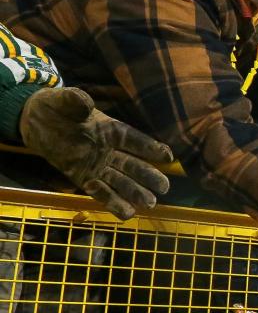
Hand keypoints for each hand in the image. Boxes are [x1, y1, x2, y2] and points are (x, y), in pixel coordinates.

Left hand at [19, 87, 171, 219]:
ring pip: (121, 181)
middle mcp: (109, 150)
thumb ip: (75, 101)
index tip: (167, 157)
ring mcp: (97, 166)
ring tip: (149, 204)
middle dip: (149, 176)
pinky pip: (100, 192)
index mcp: (110, 129)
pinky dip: (111, 201)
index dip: (150, 148)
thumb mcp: (63, 100)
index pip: (133, 140)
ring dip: (135, 193)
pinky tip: (125, 212)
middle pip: (133, 165)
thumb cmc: (55, 107)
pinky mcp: (83, 178)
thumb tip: (85, 103)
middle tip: (164, 188)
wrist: (35, 121)